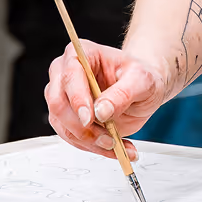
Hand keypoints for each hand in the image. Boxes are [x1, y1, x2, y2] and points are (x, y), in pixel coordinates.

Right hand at [45, 39, 167, 160]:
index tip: (89, 119)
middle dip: (82, 127)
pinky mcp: (67, 118)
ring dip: (89, 141)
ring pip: (63, 125)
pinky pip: (72, 137)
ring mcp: (64, 97)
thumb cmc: (140, 77)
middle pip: (58, 103)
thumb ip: (122, 94)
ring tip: (117, 144)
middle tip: (108, 138)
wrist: (143, 89)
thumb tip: (101, 111)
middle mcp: (66, 73)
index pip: (70, 76)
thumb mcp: (141, 81)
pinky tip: (114, 147)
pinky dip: (93, 147)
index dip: (77, 99)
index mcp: (82, 54)